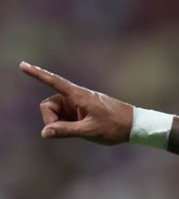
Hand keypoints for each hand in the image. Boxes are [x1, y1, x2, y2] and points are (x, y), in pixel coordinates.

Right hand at [18, 62, 133, 144]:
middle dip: (51, 119)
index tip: (22, 65)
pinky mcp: (82, 110)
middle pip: (49, 105)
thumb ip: (65, 131)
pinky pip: (65, 117)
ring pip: (56, 113)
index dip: (37, 74)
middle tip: (66, 130)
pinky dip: (67, 124)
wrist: (136, 125)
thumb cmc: (115, 126)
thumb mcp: (89, 130)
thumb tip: (44, 133)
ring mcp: (79, 103)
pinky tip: (81, 129)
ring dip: (60, 123)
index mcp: (79, 95)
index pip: (54, 81)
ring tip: (80, 130)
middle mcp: (77, 96)